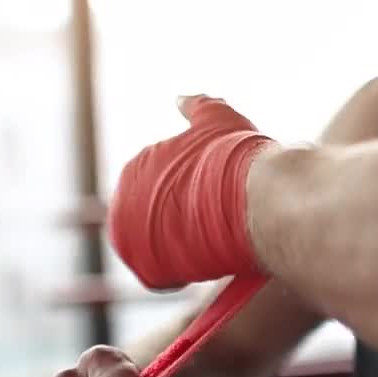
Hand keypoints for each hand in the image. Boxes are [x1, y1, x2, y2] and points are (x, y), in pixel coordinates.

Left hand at [108, 95, 276, 289]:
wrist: (254, 196)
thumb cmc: (240, 158)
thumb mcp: (217, 119)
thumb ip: (197, 106)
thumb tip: (180, 98)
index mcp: (137, 166)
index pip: (161, 190)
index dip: (191, 199)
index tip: (216, 204)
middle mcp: (123, 198)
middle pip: (157, 222)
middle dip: (183, 227)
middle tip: (218, 228)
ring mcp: (130, 234)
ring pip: (159, 251)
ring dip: (183, 252)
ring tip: (215, 247)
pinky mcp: (145, 267)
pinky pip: (160, 277)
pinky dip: (180, 276)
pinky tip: (204, 266)